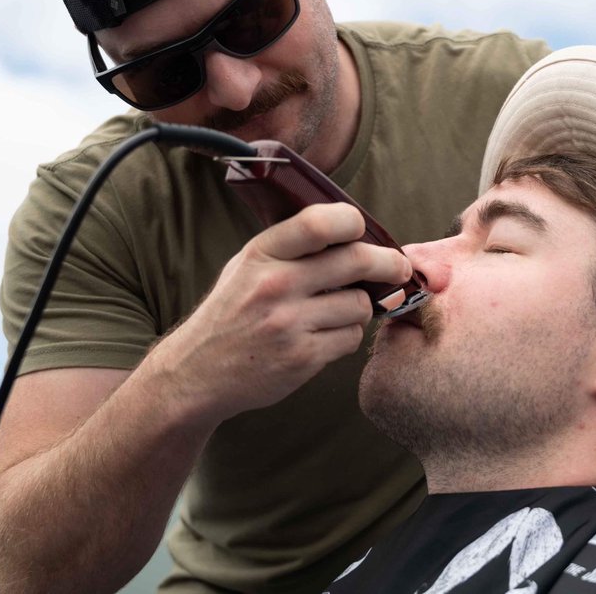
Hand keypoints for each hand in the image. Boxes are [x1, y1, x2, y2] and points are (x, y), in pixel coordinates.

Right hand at [155, 202, 413, 422]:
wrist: (196, 373)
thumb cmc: (231, 313)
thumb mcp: (246, 266)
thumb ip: (290, 247)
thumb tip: (354, 233)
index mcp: (262, 253)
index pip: (320, 223)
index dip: (353, 221)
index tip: (364, 230)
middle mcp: (275, 285)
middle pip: (357, 260)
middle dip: (389, 264)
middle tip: (399, 268)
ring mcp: (289, 324)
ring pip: (360, 304)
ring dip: (361, 307)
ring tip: (342, 310)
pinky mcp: (302, 358)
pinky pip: (351, 338)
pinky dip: (347, 336)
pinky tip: (327, 335)